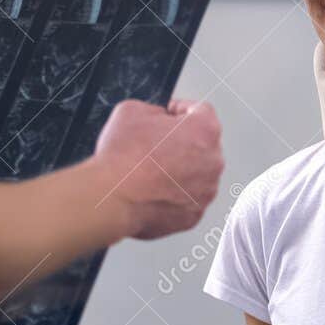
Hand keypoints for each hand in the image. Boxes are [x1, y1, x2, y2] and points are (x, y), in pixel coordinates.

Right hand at [93, 98, 224, 239]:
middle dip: (181, 142)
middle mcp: (213, 161)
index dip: (179, 110)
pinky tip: (153, 189)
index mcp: (204, 130)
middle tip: (154, 145)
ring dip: (179, 169)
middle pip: (202, 144)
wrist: (111, 197)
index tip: (168, 115)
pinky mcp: (193, 214)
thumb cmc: (122, 158)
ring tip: (151, 170)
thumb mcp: (132, 110)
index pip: (200, 111)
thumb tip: (157, 118)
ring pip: (196, 173)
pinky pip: (187, 197)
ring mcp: (205, 191)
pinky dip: (173, 193)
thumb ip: (155, 110)